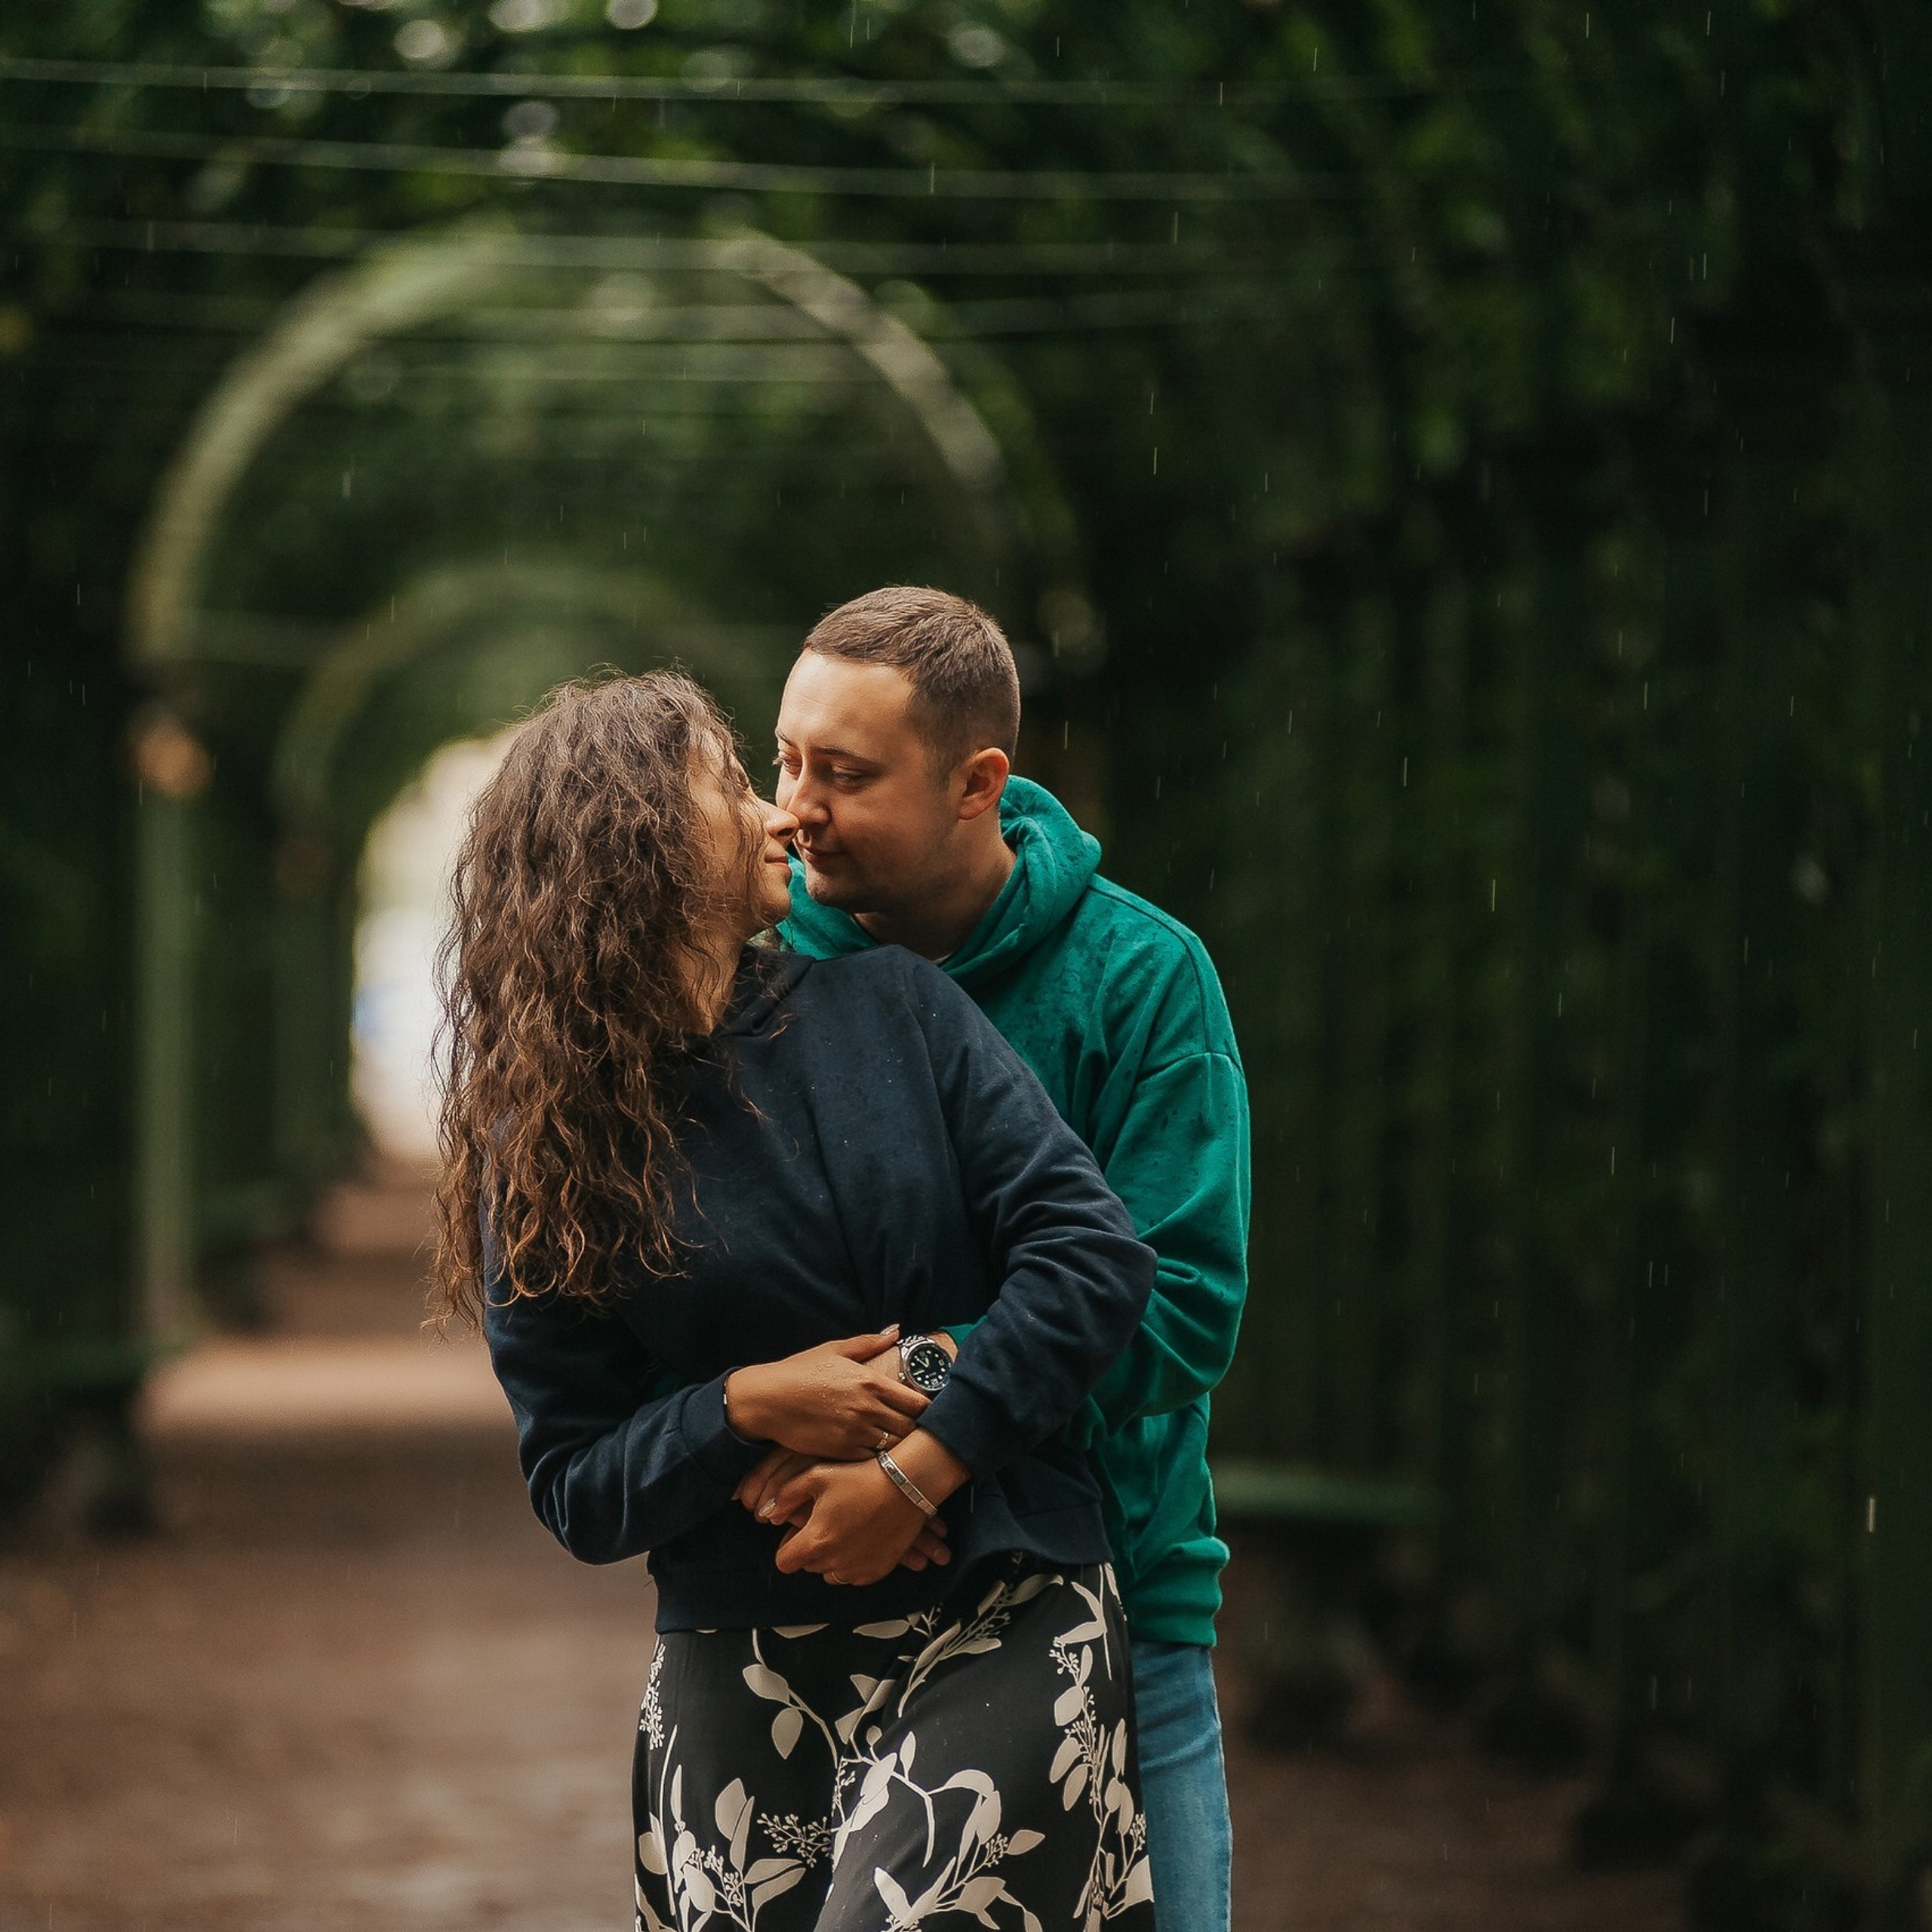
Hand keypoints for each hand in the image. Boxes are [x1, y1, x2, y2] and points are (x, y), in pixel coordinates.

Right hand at [724, 1328, 927, 1458]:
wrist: (767, 1400)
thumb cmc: (800, 1371)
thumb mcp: (834, 1350)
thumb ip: (869, 1343)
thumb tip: (897, 1330)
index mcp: (870, 1381)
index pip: (917, 1402)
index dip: (926, 1409)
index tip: (925, 1412)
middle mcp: (867, 1407)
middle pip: (911, 1428)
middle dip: (916, 1431)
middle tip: (915, 1433)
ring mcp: (854, 1432)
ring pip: (894, 1448)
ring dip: (899, 1448)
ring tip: (898, 1446)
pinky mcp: (841, 1452)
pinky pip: (872, 1461)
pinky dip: (878, 1460)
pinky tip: (875, 1455)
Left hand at [739, 1450, 950, 1571]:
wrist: (907, 1485)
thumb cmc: (860, 1476)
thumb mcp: (816, 1476)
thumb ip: (785, 1496)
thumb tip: (767, 1514)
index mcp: (815, 1541)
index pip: (784, 1563)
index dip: (787, 1546)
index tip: (798, 1532)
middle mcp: (834, 1563)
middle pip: (809, 1566)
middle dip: (812, 1548)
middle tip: (826, 1522)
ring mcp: (857, 1570)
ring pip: (831, 1573)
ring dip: (832, 1557)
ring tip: (846, 1528)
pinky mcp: (877, 1572)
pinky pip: (855, 1575)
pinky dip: (854, 1562)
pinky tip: (863, 1536)